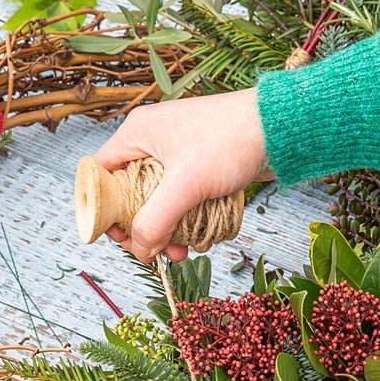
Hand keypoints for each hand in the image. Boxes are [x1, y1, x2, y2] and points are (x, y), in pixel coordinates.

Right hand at [95, 88, 269, 261]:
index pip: (101, 175)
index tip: (121, 235)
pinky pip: (181, 202)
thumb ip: (156, 219)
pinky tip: (198, 238)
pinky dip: (186, 222)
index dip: (104, 209)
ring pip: (158, 203)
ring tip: (181, 252)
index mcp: (137, 134)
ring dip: (167, 231)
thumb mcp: (186, 184)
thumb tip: (141, 248)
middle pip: (129, 195)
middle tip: (153, 251)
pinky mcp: (198, 169)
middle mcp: (152, 143)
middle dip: (142, 228)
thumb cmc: (229, 142)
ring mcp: (176, 156)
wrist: (278, 129)